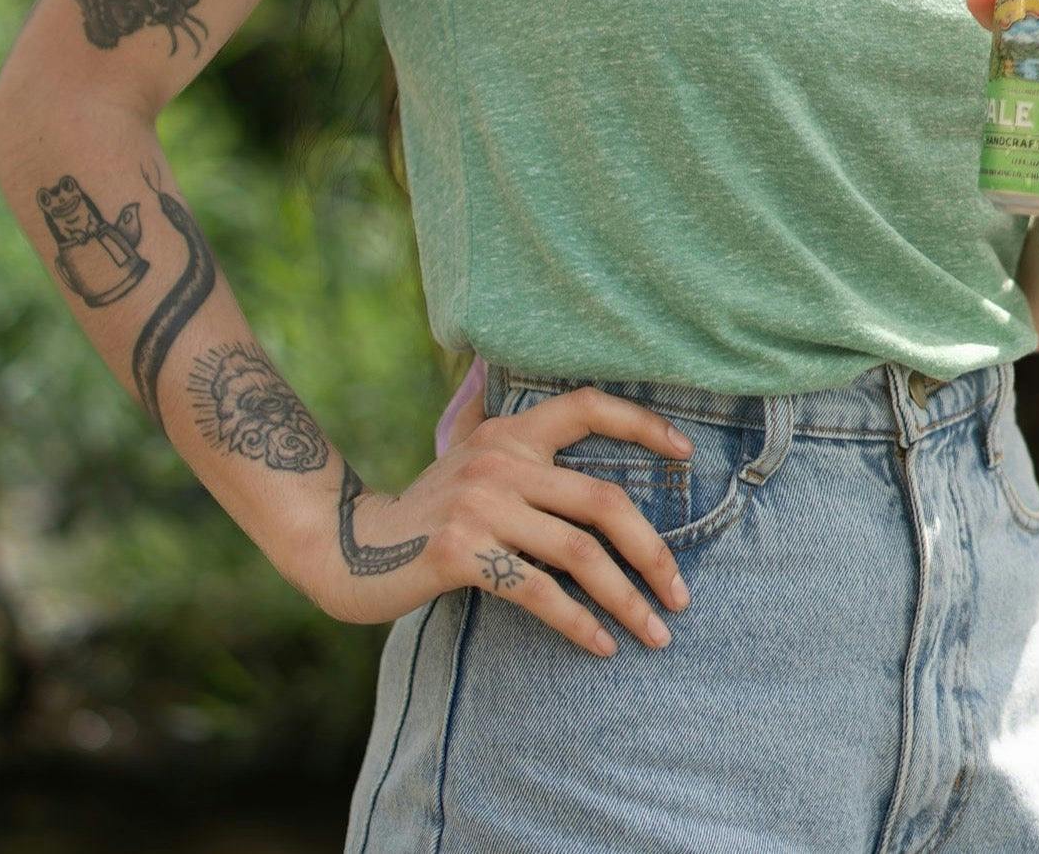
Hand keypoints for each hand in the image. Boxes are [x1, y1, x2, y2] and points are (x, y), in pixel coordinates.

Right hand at [295, 388, 695, 656]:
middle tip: (681, 594)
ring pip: (579, 552)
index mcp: (512, 431)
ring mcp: (481, 505)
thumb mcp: (468, 452)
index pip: (589, 406)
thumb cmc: (427, 506)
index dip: (643, 424)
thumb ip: (501, 426)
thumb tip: (518, 394)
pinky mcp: (460, 552)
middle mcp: (501, 460)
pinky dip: (578, 621)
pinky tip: (602, 644)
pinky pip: (539, 590)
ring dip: (626, 598)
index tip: (687, 453)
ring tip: (656, 632)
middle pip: (603, 501)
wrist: (351, 545)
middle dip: (653, 551)